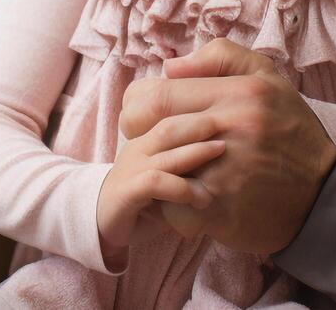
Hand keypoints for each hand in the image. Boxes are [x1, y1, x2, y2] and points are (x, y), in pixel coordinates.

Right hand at [96, 115, 226, 270]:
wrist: (102, 224)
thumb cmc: (145, 200)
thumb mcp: (171, 178)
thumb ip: (192, 166)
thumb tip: (231, 158)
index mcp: (147, 139)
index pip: (171, 113)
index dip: (199, 110)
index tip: (231, 111)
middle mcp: (138, 148)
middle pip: (170, 125)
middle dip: (202, 122)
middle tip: (233, 122)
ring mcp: (131, 168)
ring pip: (164, 148)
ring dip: (197, 150)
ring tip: (223, 151)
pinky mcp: (126, 192)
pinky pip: (155, 182)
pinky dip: (181, 187)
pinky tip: (200, 197)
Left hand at [120, 38, 335, 253]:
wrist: (326, 193)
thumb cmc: (290, 131)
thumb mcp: (268, 78)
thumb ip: (220, 59)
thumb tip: (169, 66)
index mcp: (240, 93)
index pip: (157, 94)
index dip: (138, 106)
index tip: (144, 116)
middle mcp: (233, 128)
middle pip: (154, 131)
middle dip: (139, 140)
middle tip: (147, 145)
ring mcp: (227, 171)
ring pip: (161, 170)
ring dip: (154, 172)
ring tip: (162, 169)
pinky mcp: (223, 210)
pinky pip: (175, 206)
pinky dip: (171, 205)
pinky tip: (183, 200)